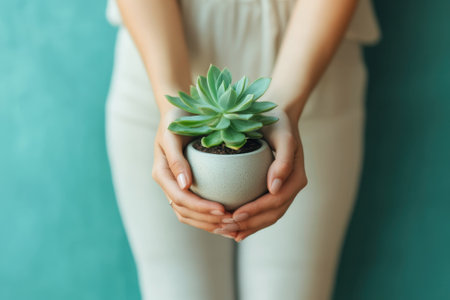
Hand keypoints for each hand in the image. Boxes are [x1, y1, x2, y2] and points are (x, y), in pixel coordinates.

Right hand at [151, 108, 236, 237]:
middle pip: (185, 212)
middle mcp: (169, 184)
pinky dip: (211, 218)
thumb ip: (176, 159)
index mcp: (162, 174)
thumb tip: (184, 184)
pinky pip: (196, 209)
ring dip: (210, 225)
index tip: (223, 209)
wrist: (180, 114)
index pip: (181, 199)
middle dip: (207, 221)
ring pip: (190, 215)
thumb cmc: (177, 120)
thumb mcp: (173, 134)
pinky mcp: (187, 187)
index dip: (201, 208)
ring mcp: (177, 187)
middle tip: (232, 222)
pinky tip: (230, 221)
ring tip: (233, 227)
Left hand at [216, 110, 307, 241]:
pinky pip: (262, 210)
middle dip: (249, 225)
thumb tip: (273, 188)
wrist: (279, 115)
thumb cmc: (278, 122)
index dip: (255, 212)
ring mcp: (283, 190)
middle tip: (225, 228)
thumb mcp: (283, 136)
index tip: (234, 215)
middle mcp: (291, 188)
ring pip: (267, 217)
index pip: (275, 202)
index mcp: (296, 178)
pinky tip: (231, 226)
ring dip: (247, 227)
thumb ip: (284, 160)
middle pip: (271, 215)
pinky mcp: (273, 189)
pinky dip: (249, 221)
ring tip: (225, 232)